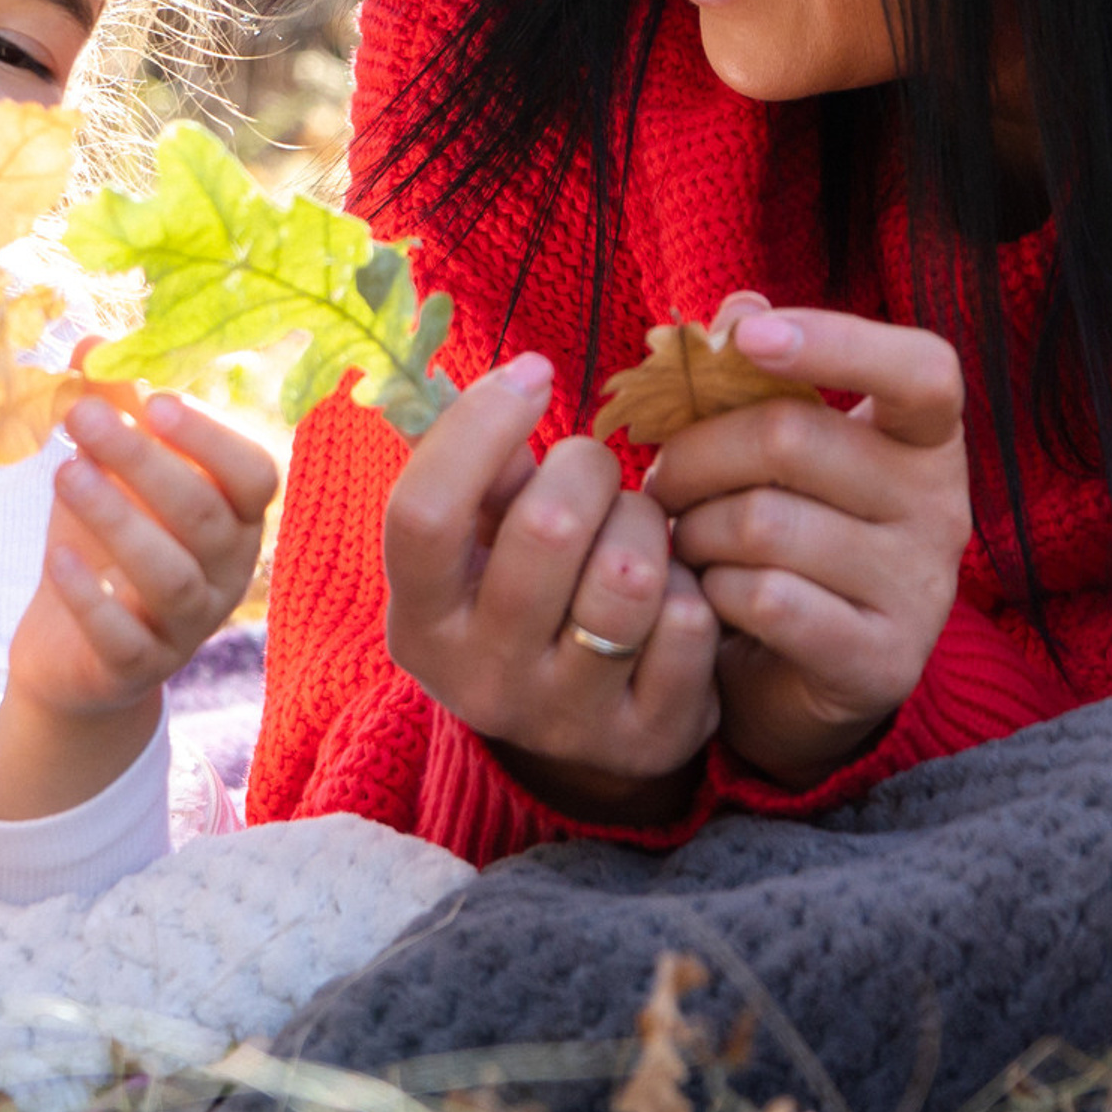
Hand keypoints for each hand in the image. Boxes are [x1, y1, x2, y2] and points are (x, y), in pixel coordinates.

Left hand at [0, 369, 277, 821]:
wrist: (73, 655)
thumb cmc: (104, 545)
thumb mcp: (108, 473)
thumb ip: (110, 408)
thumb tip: (93, 337)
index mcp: (233, 516)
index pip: (254, 475)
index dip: (211, 439)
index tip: (155, 400)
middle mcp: (225, 571)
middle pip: (203, 515)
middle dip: (142, 462)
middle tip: (83, 418)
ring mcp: (186, 626)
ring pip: (170, 576)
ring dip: (117, 519)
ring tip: (63, 472)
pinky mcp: (137, 671)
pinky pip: (125, 639)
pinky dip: (91, 598)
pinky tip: (58, 559)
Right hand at [383, 353, 721, 824]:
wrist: (576, 732)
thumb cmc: (521, 594)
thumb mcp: (476, 544)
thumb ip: (477, 466)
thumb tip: (510, 379)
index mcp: (419, 624)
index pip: (423, 513)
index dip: (480, 424)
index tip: (533, 372)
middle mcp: (481, 681)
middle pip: (547, 528)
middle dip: (588, 468)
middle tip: (596, 470)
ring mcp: (566, 719)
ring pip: (630, 573)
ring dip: (646, 524)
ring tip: (636, 528)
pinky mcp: (647, 739)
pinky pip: (690, 623)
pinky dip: (691, 586)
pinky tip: (672, 590)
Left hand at [650, 293, 970, 789]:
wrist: (800, 676)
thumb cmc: (787, 533)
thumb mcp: (777, 451)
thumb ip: (758, 372)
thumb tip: (740, 307)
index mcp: (926, 440)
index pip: (922, 370)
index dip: (838, 341)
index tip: (749, 339)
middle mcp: (941, 508)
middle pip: (791, 438)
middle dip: (696, 453)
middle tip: (660, 480)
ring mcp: (920, 589)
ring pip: (763, 523)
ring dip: (694, 529)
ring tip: (683, 540)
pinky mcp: (882, 661)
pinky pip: (766, 599)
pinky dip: (713, 591)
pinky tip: (706, 593)